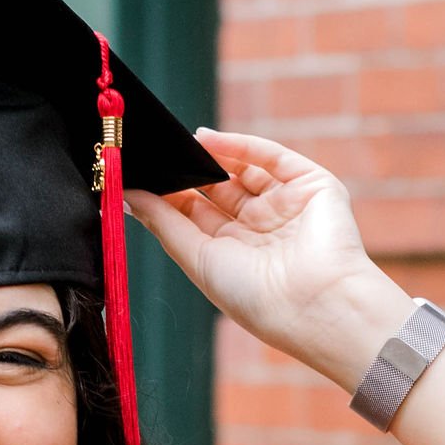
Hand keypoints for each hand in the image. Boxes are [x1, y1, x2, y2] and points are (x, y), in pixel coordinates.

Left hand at [129, 129, 404, 393]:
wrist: (316, 304)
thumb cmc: (257, 297)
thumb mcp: (199, 260)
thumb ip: (164, 224)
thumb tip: (128, 196)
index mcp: (236, 254)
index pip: (196, 214)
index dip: (168, 194)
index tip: (137, 175)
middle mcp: (261, 228)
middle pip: (217, 189)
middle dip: (187, 171)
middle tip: (154, 154)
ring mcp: (287, 205)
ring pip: (242, 168)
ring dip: (209, 155)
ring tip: (176, 144)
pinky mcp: (312, 185)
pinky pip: (271, 156)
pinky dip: (239, 145)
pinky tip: (206, 140)